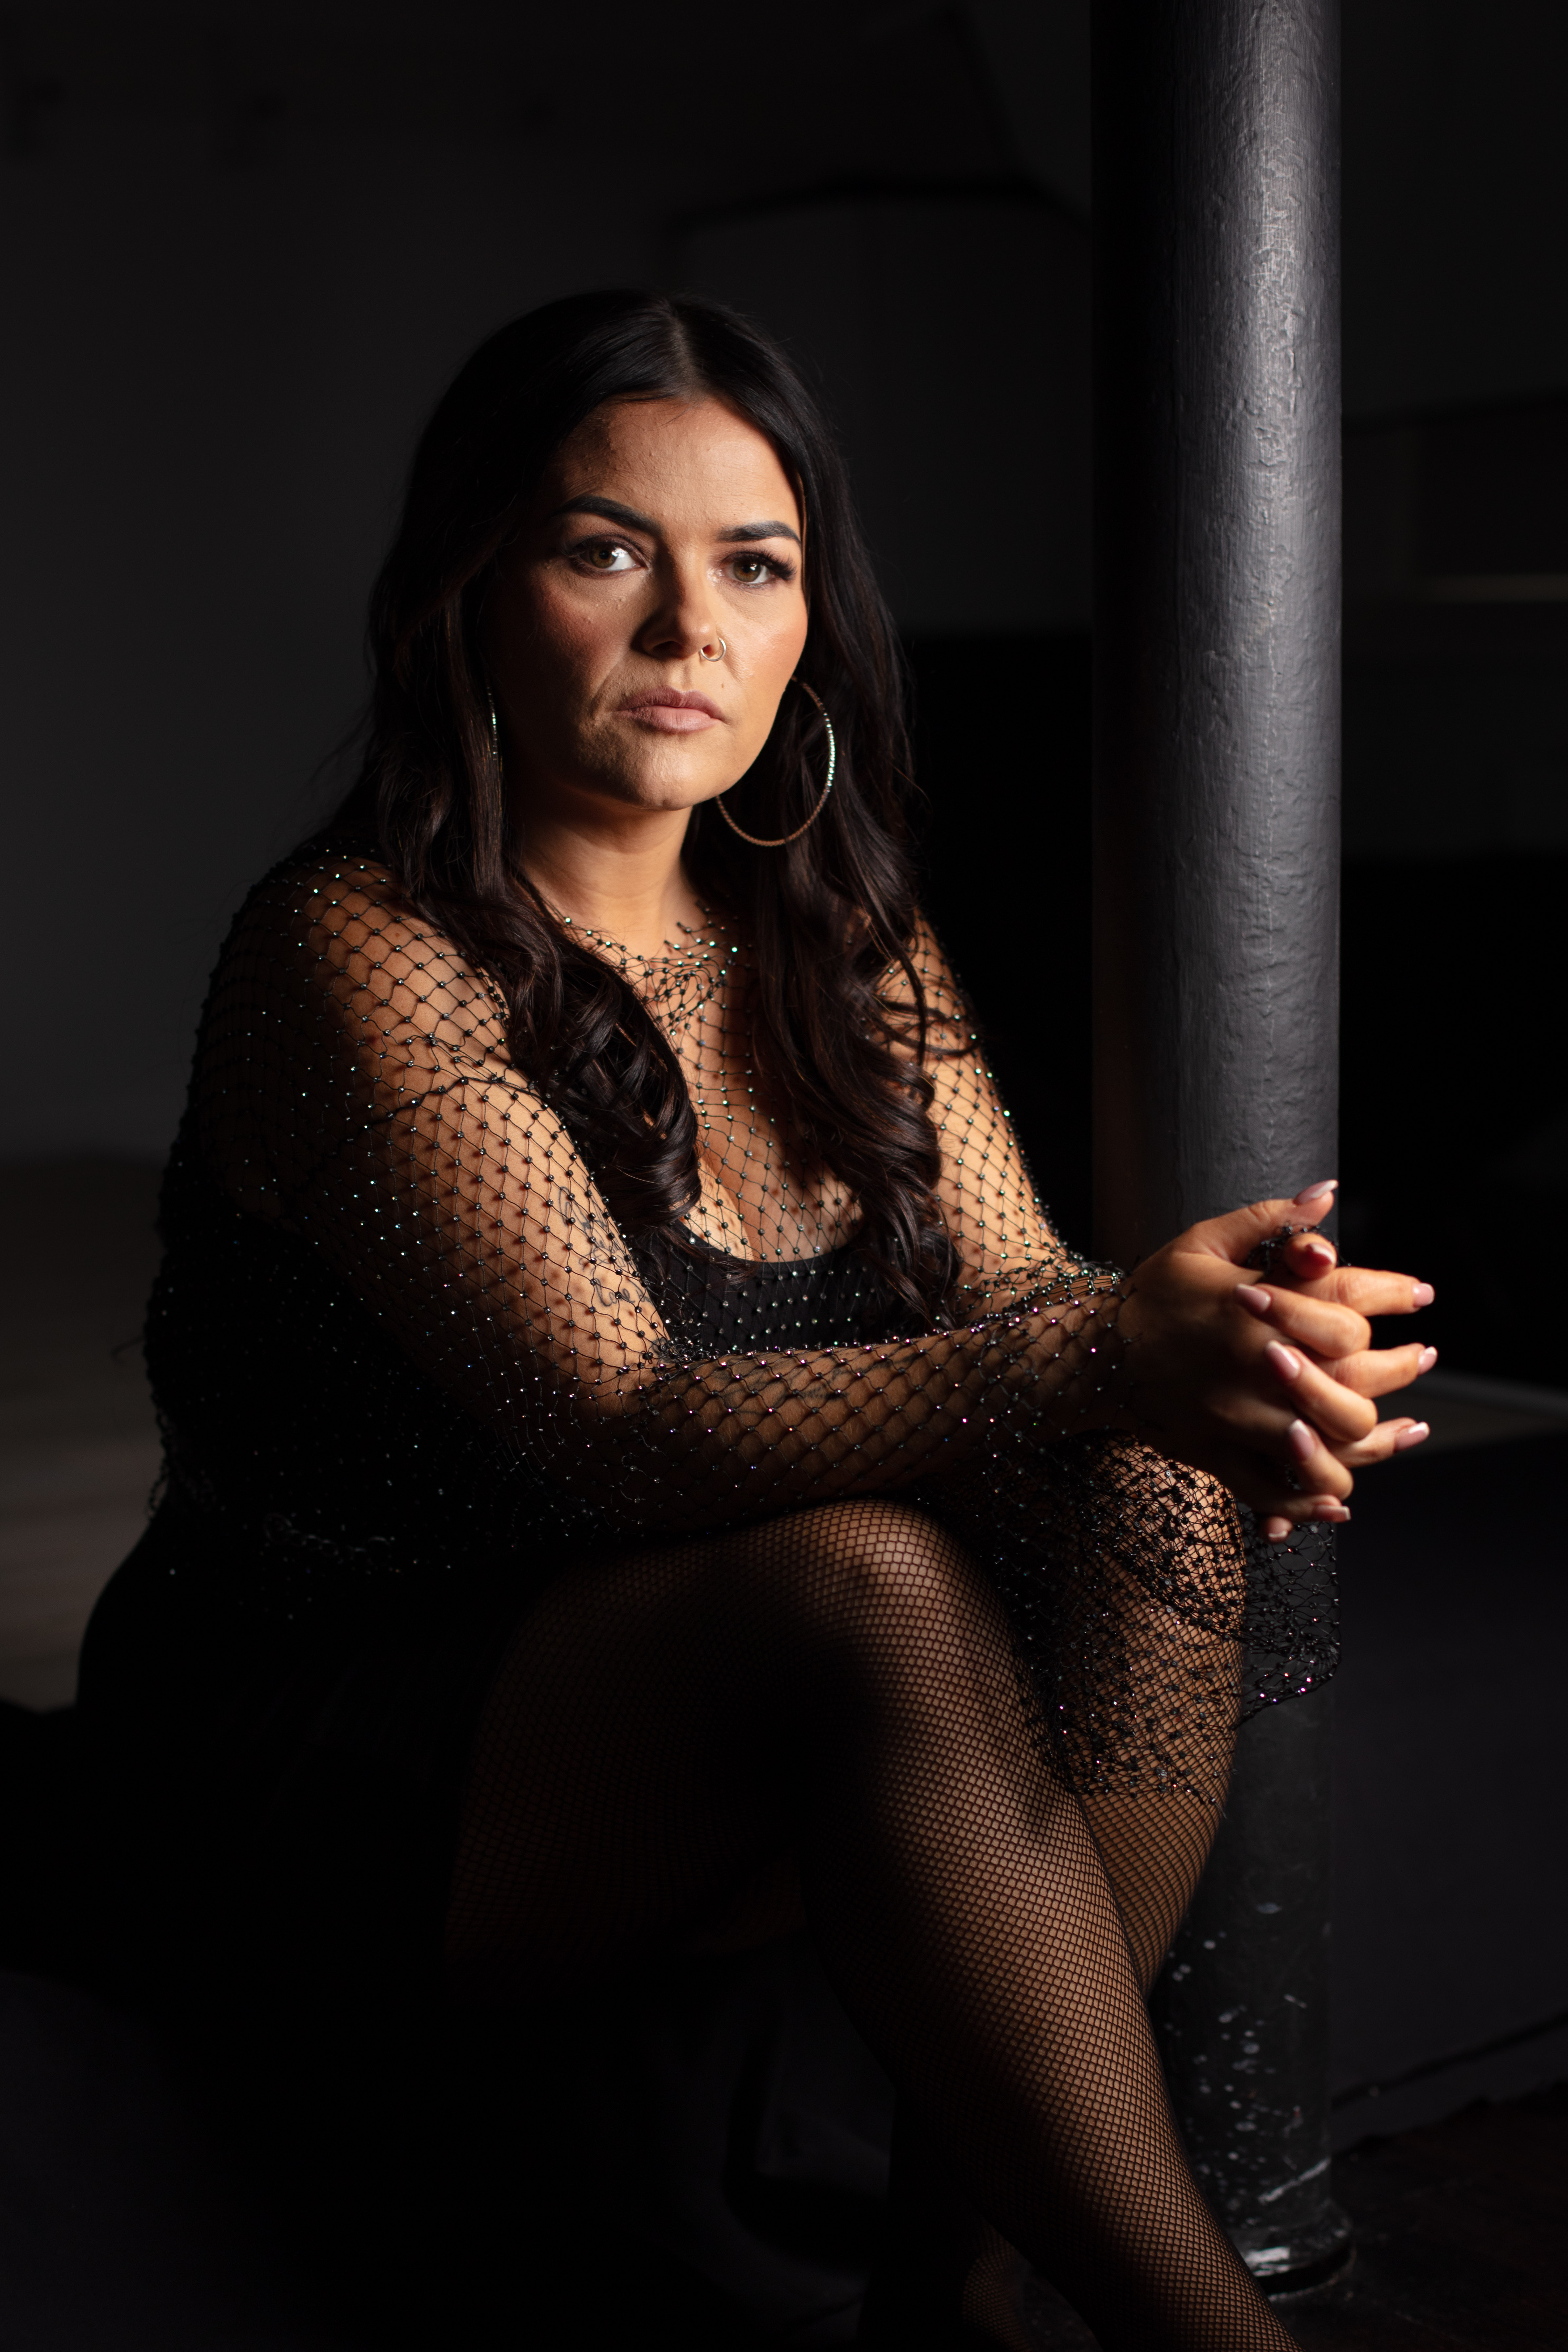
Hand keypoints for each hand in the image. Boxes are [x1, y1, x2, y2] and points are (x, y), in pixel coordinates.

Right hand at [1112, 1182, 1434, 1539]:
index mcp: (1255, 1310)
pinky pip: (1272, 1493)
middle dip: (1400, 1371)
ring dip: (1373, 1446)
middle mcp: (1253, 1367)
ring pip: (1325, 1450)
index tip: (1423, 1295)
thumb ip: (1268, 1220)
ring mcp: (1235, 1417)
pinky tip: (1340, 1501)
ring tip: (1405, 1430)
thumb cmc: (1152, 1294)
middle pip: (1353, 1386)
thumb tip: (1325, 1195)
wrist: (1090, 1352)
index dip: (1395, 1297)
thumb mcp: (1202, 1241)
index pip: (1347, 1309)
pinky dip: (1309, 1506)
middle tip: (1423, 1358)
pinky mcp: (1215, 1454)